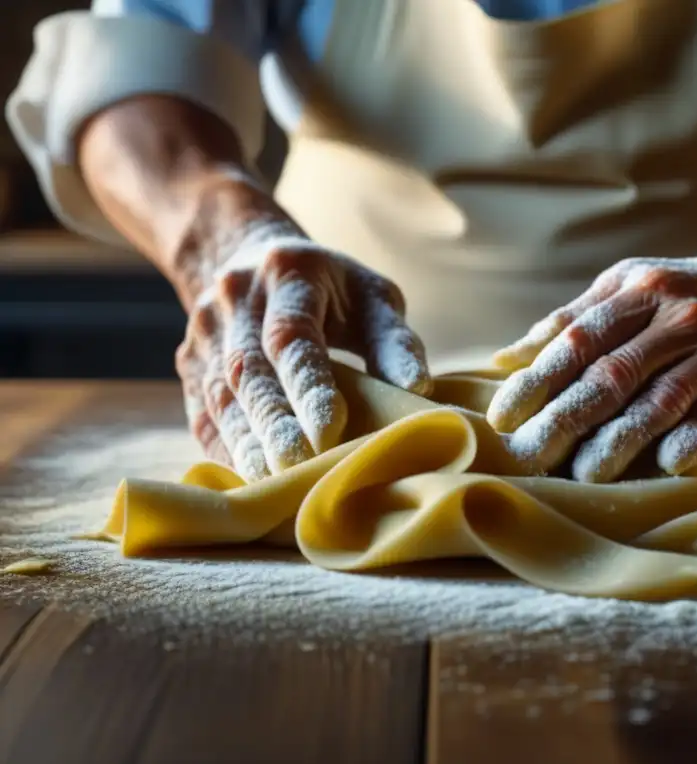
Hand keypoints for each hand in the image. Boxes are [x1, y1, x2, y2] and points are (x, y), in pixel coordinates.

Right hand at [175, 223, 430, 480]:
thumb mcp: (372, 298)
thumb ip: (395, 342)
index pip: (292, 336)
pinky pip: (205, 416)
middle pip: (250, 372)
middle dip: (275, 426)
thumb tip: (418, 390)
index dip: (309, 386)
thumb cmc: (331, 289)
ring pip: (221, 398)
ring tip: (273, 484)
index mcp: (288, 273)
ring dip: (248, 445)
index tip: (330, 432)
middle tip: (299, 468)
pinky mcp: (190, 367)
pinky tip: (250, 481)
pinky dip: (230, 451)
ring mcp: (204, 334)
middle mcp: (236, 300)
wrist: (245, 256)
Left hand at [486, 256, 696, 481]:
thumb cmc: (682, 295)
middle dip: (564, 419)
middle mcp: (675, 315)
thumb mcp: (628, 288)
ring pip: (659, 398)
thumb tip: (506, 358)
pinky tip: (667, 464)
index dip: (537, 381)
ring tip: (585, 474)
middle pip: (611, 374)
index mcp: (636, 290)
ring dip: (620, 439)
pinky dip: (694, 437)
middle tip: (529, 456)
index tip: (503, 418)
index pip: (576, 341)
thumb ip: (572, 321)